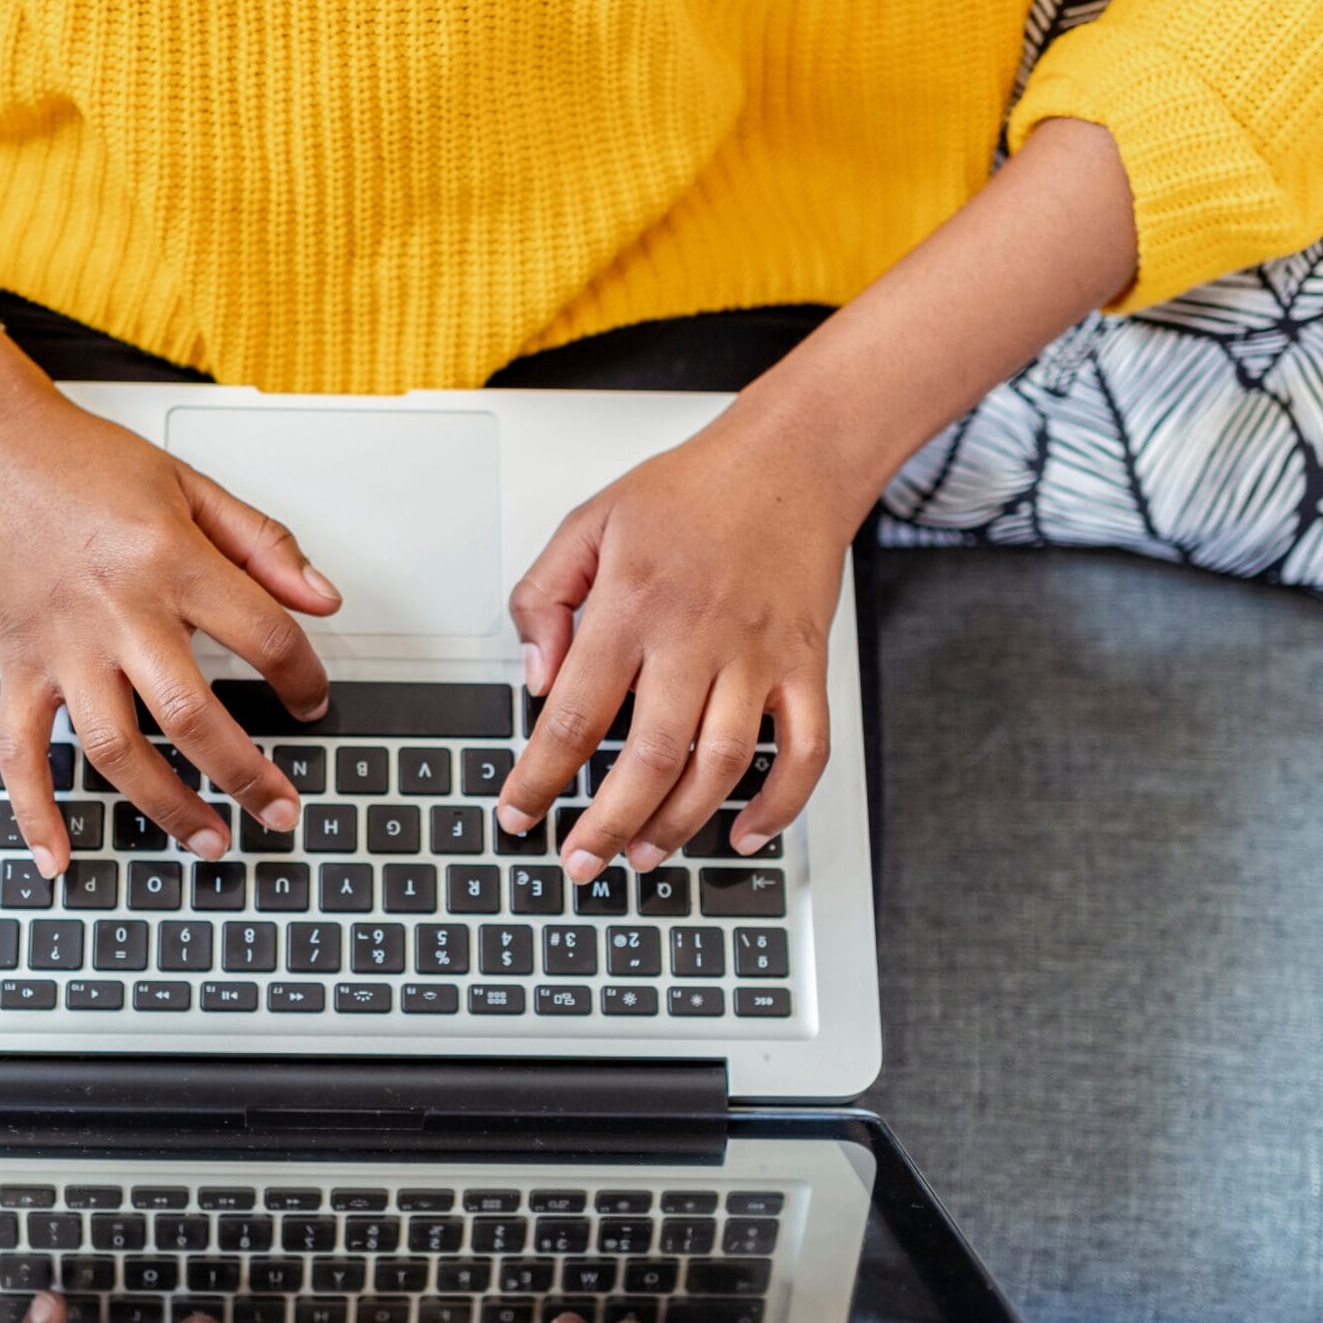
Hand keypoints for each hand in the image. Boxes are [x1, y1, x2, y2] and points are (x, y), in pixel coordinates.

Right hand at [0, 330, 340, 872]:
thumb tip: (322, 599)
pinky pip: (19, 750)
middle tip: (281, 809)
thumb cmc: (76, 458)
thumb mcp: (187, 483)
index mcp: (170, 561)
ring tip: (209, 841)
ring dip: (166, 806)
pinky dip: (35, 810)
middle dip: (247, 774)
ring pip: (115, 748)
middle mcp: (117, 611)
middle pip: (193, 714)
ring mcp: (61, 646)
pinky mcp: (15, 664)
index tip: (315, 701)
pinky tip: (58, 856)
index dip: (303, 678)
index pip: (263, 636)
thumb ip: (261, 543)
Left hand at [496, 394, 854, 880]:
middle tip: (578, 862)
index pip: (572, 714)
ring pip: (719, 766)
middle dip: (605, 823)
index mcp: (631, 605)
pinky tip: (745, 833)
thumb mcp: (588, 523)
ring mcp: (756, 656)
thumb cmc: (688, 492)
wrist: (789, 460)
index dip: (539, 777)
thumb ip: (544, 597)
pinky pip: (803, 750)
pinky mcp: (804, 665)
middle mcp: (694, 637)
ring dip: (679, 823)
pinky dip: (780, 803)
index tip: (518, 814)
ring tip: (643, 854)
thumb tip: (535, 677)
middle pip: (645, 758)